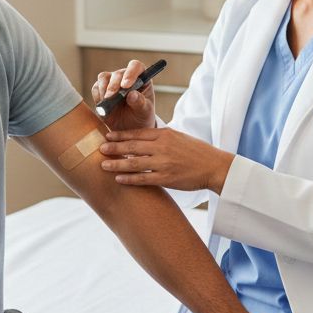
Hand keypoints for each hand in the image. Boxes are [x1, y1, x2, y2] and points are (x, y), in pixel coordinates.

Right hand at [91, 59, 155, 131]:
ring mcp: (112, 81)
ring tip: (107, 101)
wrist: (129, 127)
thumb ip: (140, 102)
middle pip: (118, 73)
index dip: (130, 73)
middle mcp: (126, 76)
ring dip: (104, 89)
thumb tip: (132, 94)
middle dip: (114, 85)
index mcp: (141, 78)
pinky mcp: (101, 89)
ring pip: (104, 77)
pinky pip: (96, 87)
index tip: (126, 85)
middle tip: (112, 96)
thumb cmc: (141, 116)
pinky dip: (97, 96)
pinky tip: (103, 105)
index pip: (136, 66)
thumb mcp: (144, 111)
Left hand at [100, 126, 233, 191]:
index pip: (138, 133)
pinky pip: (143, 178)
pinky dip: (129, 178)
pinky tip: (118, 179)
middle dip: (114, 147)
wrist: (214, 166)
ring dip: (117, 163)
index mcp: (165, 134)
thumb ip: (161, 137)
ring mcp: (164, 163)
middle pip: (132, 146)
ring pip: (134, 162)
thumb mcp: (179, 137)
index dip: (121, 135)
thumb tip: (143, 138)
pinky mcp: (167, 178)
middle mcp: (162, 147)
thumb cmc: (197, 152)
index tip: (107, 136)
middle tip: (99, 148)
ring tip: (103, 165)